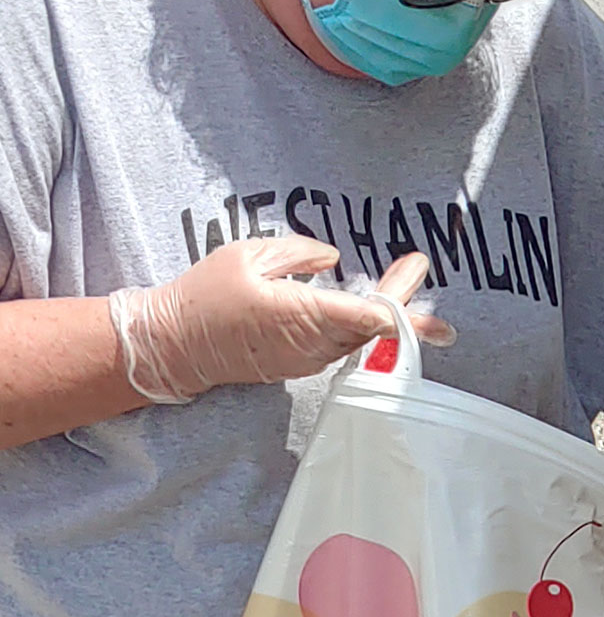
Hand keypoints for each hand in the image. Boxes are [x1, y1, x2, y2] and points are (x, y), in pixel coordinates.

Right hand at [108, 239, 453, 404]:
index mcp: (301, 316)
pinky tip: (371, 306)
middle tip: (420, 271)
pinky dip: (362, 327)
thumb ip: (299, 252)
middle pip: (372, 328)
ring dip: (385, 315)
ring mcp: (305, 360)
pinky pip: (341, 345)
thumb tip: (335, 259)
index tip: (416, 266)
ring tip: (405, 281)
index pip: (368, 316)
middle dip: (404, 302)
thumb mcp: (249, 255)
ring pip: (360, 339)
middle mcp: (310, 345)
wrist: (170, 345)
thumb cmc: (204, 296)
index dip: (400, 296)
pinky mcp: (299, 364)